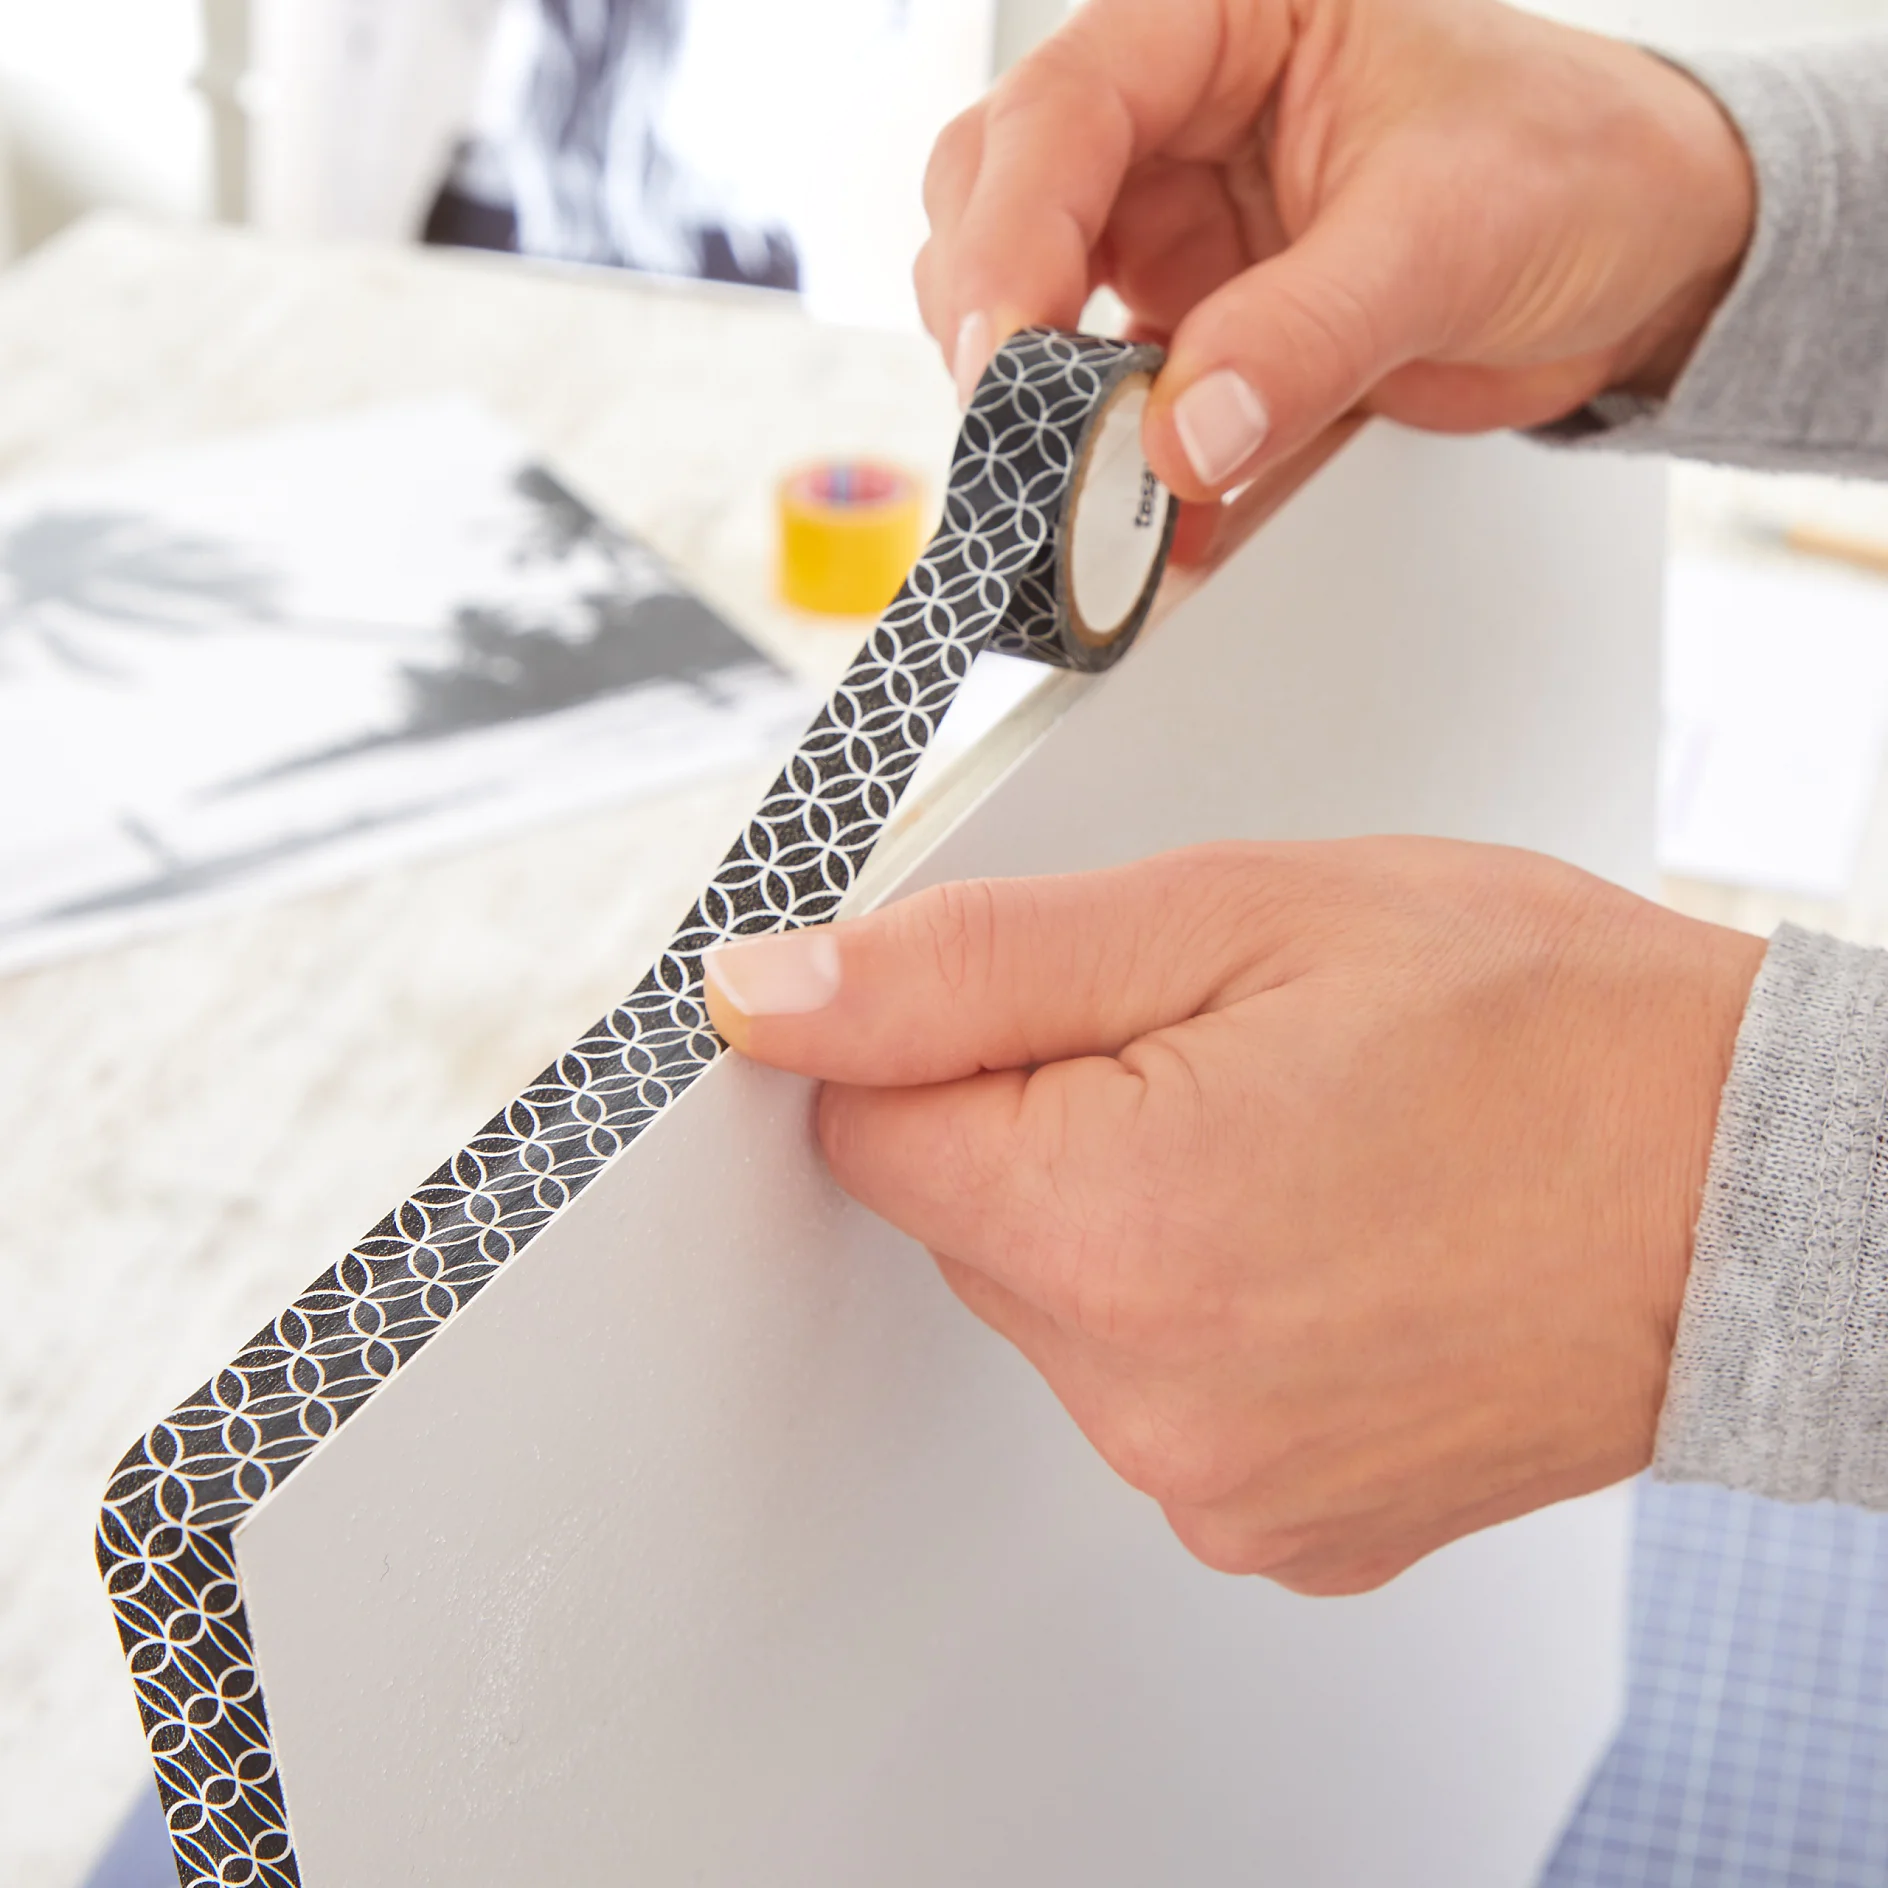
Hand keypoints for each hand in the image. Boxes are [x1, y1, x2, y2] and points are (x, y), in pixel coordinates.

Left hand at [703, 841, 1764, 1592]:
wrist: (1753, 1182)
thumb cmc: (1544, 1026)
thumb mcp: (1236, 914)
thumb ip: (968, 965)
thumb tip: (770, 1000)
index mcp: (1113, 1222)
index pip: (864, 1128)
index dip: (945, 1042)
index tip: (1058, 1011)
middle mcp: (1145, 1391)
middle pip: (966, 1219)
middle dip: (1047, 1123)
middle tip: (1226, 1061)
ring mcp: (1213, 1479)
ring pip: (1057, 1305)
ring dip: (1128, 1217)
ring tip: (1302, 1151)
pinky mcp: (1277, 1525)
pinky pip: (1152, 1391)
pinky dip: (1199, 1313)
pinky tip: (1326, 1249)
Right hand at [918, 0, 1753, 497]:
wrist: (1649, 254)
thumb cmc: (1576, 165)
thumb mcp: (1447, 232)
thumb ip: (1306, 331)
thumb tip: (1184, 434)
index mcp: (1226, 25)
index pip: (1068, 107)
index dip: (1009, 230)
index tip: (1003, 351)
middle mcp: (1180, 122)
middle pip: (1002, 197)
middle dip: (992, 314)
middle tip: (1016, 422)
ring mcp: (1180, 230)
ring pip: (1040, 309)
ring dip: (1043, 404)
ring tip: (1084, 485)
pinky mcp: (1203, 330)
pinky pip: (1124, 407)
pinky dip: (1123, 473)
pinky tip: (1157, 524)